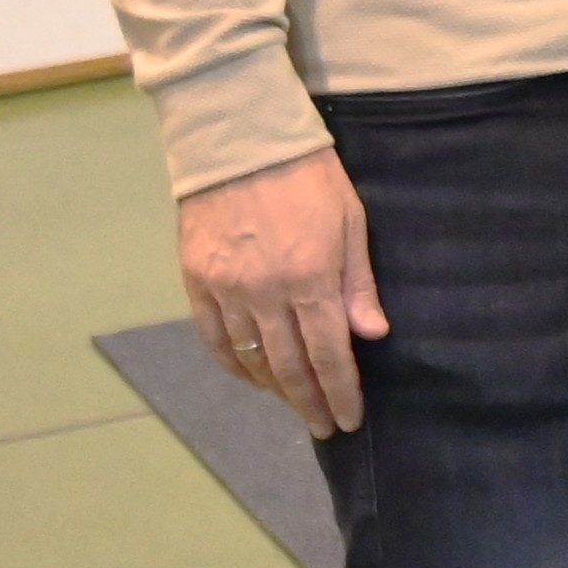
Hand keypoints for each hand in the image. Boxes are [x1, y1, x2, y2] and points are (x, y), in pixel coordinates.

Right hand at [178, 149, 384, 439]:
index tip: (350, 419)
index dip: (341, 391)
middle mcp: (266, 293)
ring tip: (295, 404)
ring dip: (275, 388)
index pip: (330, 353)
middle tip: (325, 427)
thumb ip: (358, 283)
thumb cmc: (308, 175)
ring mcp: (226, 289)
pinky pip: (215, 338)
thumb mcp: (350, 220)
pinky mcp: (196, 280)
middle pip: (290, 366)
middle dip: (310, 403)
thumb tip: (372, 336)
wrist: (239, 139)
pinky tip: (251, 378)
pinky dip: (234, 365)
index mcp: (311, 278)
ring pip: (251, 358)